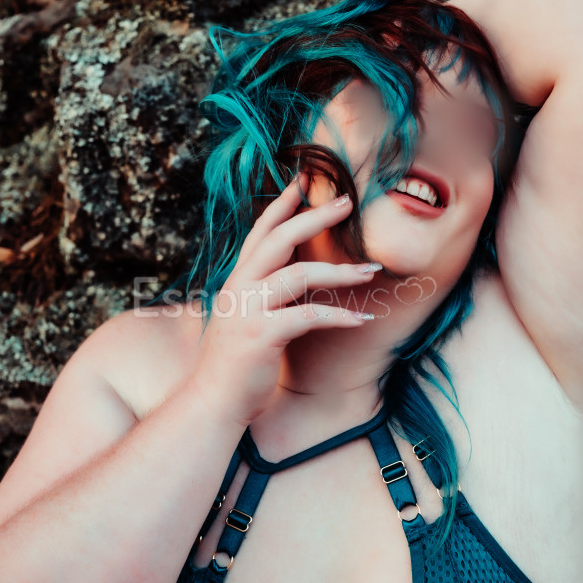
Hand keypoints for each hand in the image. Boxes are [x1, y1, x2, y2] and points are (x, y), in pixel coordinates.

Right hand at [186, 173, 379, 427]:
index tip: (303, 180)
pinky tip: (362, 319)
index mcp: (237, 281)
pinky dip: (339, 316)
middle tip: (348, 201)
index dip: (282, 204)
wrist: (211, 402)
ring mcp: (249, 310)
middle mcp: (240, 288)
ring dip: (341, 272)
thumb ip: (260, 295)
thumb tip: (291, 279)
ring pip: (299, 275)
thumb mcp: (243, 318)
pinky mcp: (262, 336)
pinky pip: (309, 316)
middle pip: (280, 239)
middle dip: (316, 217)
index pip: (260, 232)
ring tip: (372, 270)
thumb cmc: (233, 364)